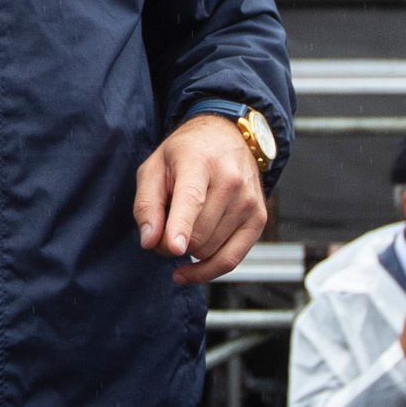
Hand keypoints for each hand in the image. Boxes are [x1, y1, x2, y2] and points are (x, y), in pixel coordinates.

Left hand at [132, 112, 267, 283]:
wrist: (225, 137)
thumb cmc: (186, 153)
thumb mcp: (154, 166)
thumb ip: (146, 204)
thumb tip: (150, 240)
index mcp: (199, 161)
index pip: (191, 198)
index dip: (180, 225)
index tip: (174, 247)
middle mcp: (230, 180)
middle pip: (198, 233)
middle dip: (170, 244)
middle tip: (161, 232)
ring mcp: (248, 200)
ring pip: (210, 249)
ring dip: (188, 251)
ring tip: (181, 230)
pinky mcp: (259, 218)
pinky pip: (232, 259)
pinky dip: (208, 269)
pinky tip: (190, 268)